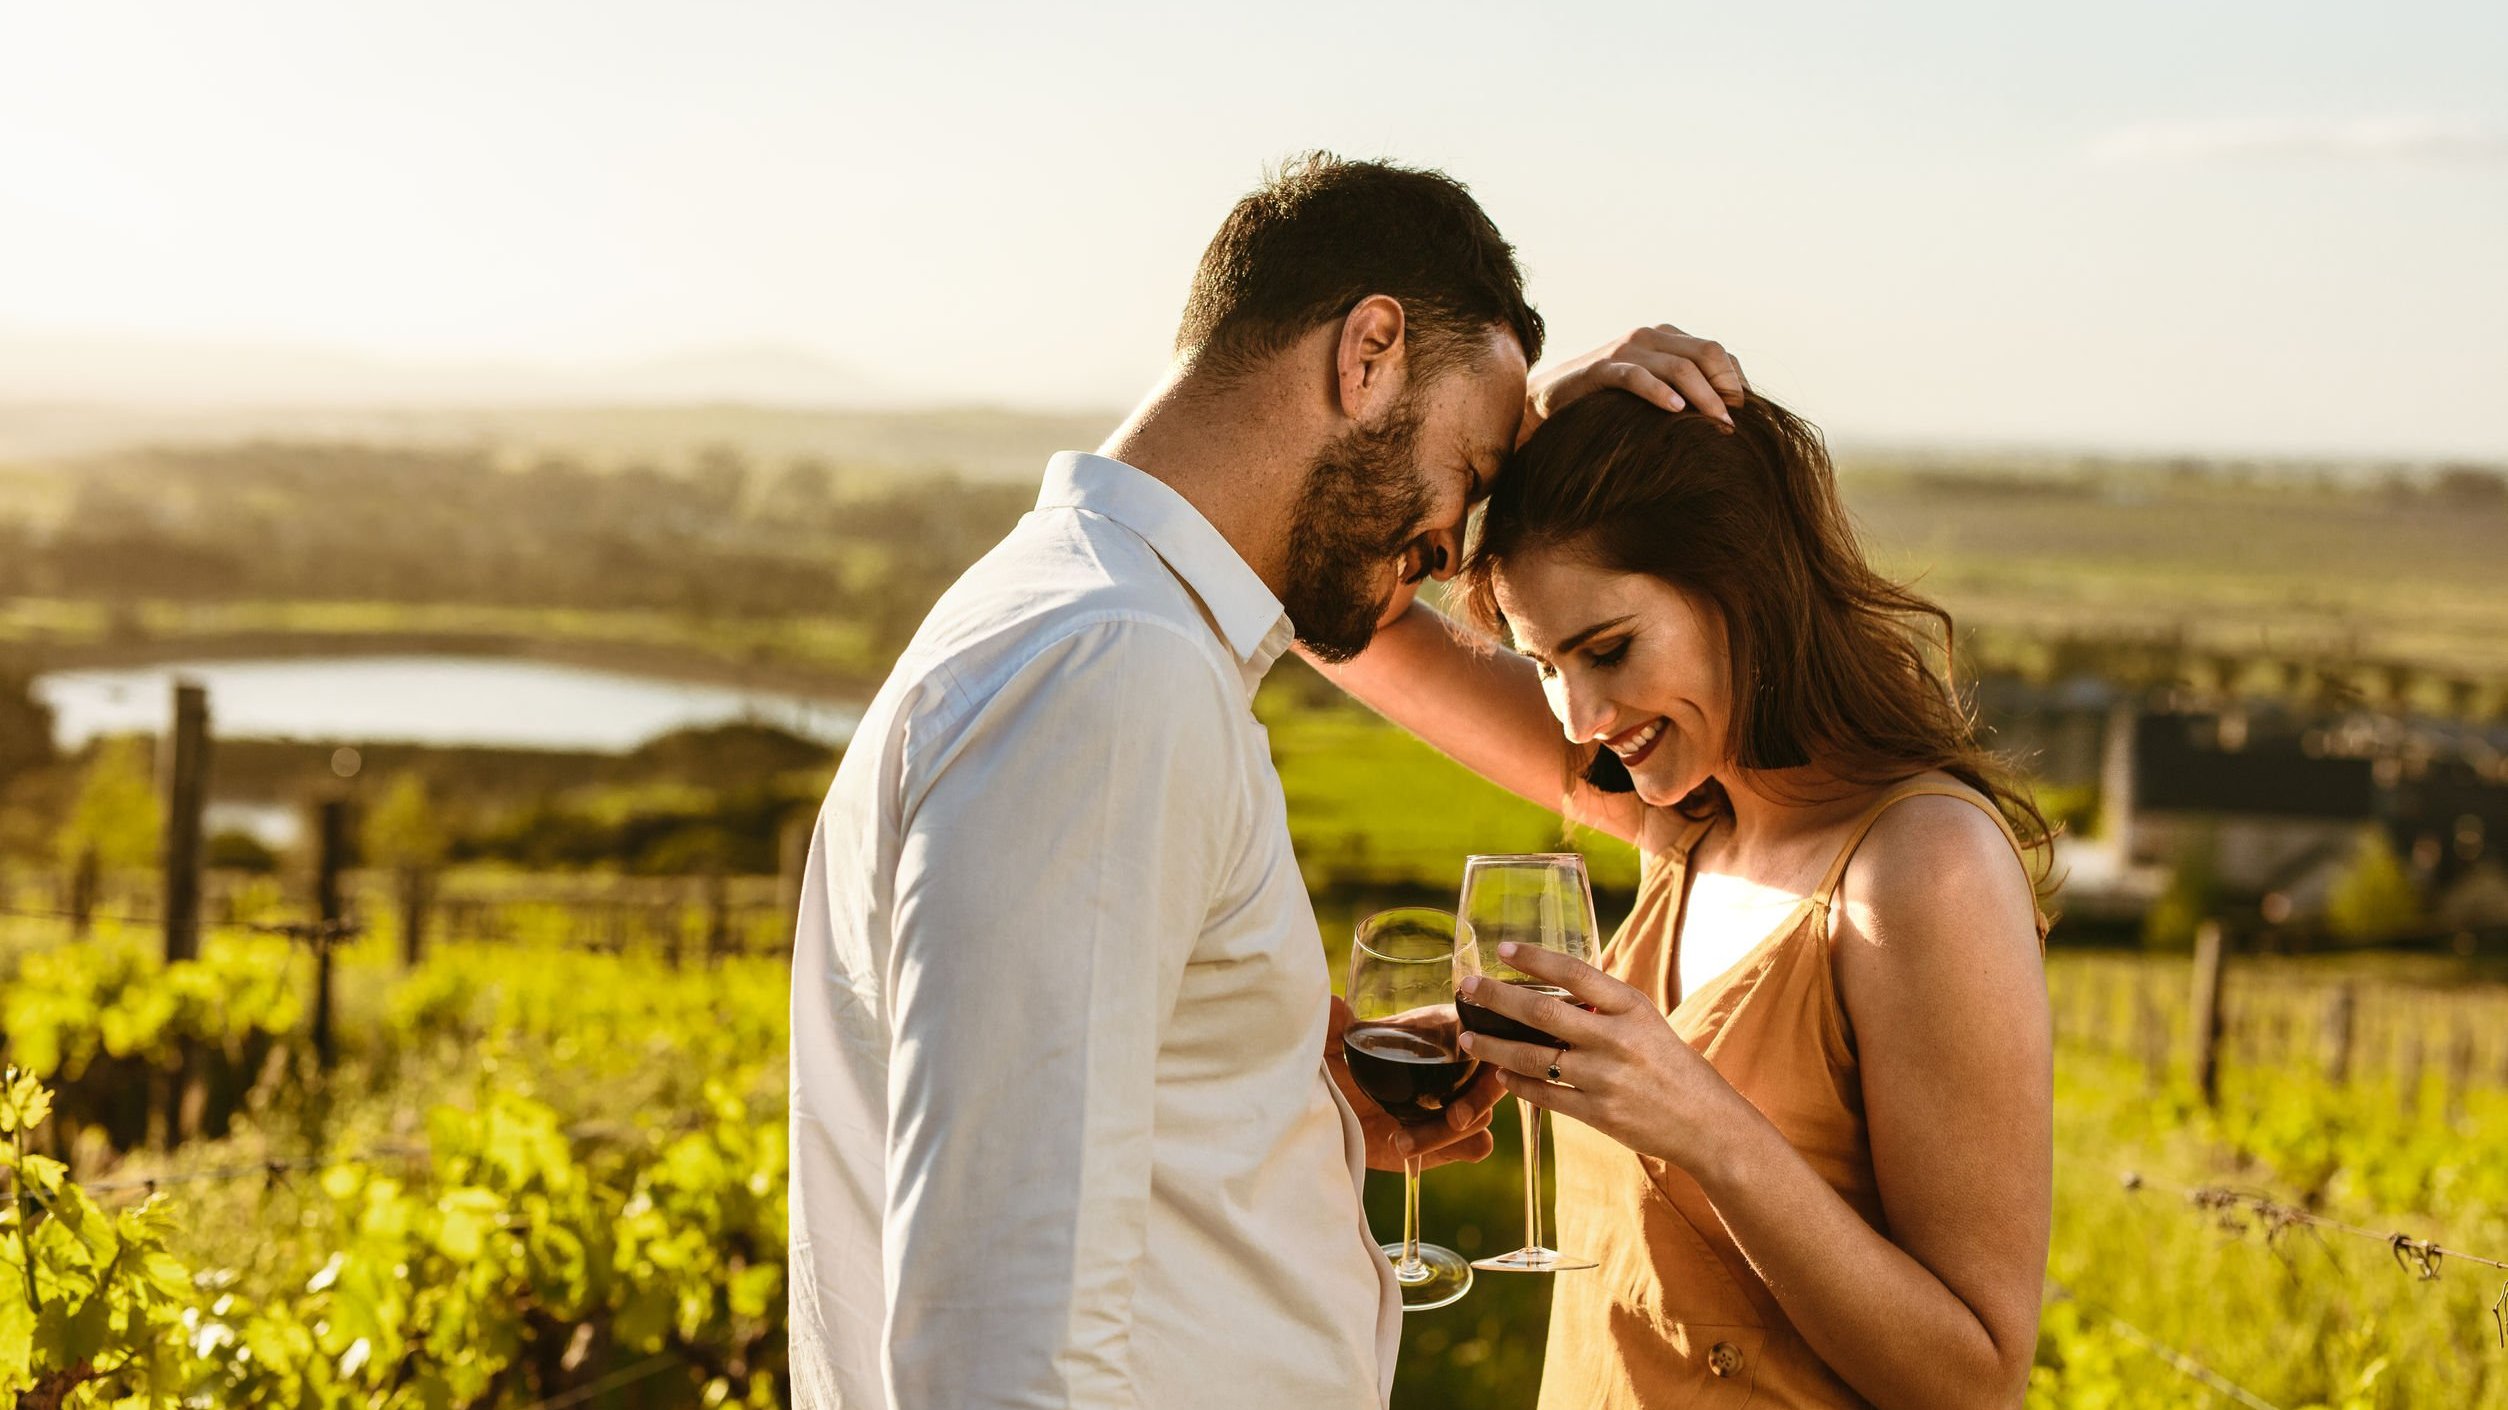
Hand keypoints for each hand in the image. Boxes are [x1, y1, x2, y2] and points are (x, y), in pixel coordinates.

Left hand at [1326, 996, 1504, 1171]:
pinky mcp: (1453, 1140)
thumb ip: (1332, 1028)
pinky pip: (1477, 1145)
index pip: (1478, 1033)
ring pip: (1482, 1116)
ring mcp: (1456, 1104)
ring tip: (1401, 1141)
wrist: (1332, 1124)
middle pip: (1489, 1079)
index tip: (1472, 1058)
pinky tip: (1414, 1152)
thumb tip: (1335, 1004)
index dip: (1483, 1045)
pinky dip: (1456, 1149)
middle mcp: (1454, 1068)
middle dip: (1477, 1100)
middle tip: (1454, 1118)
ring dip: (1446, 1133)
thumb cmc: (1338, 1077)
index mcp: (1437, 1034)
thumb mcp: (1332, 1052)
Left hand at [1455, 942, 1757, 1175]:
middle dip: (1497, 998)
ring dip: (1494, 1045)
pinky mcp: (1599, 1115)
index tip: (1502, 947)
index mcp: (1632, 1008)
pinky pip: (1545, 1095)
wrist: (1707, 1123)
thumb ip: (1603, 1006)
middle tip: (1465, 987)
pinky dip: (1518, 1084)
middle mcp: (1617, 1040)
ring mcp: (1606, 1079)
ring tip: (1467, 1037)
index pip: (1575, 973)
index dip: (1535, 958)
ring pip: (1534, 1058)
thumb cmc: (1670, 1065)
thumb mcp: (1646, 1022)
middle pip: (1543, 1013)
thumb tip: (1551, 987)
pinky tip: (1500, 1073)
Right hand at [1522, 325, 1748, 444]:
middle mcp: (1650, 336)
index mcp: (1667, 337)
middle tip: (1732, 424)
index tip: (1743, 416)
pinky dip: (1659, 392)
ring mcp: (1625, 350)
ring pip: (1679, 366)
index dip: (1736, 382)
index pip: (1718, 352)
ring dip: (1704, 397)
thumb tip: (1729, 416)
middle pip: (1707, 353)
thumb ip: (1682, 391)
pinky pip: (1637, 376)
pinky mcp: (1601, 369)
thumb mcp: (1650, 390)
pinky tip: (1675, 411)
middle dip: (1726, 389)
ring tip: (1716, 425)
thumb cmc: (1607, 401)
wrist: (1547, 399)